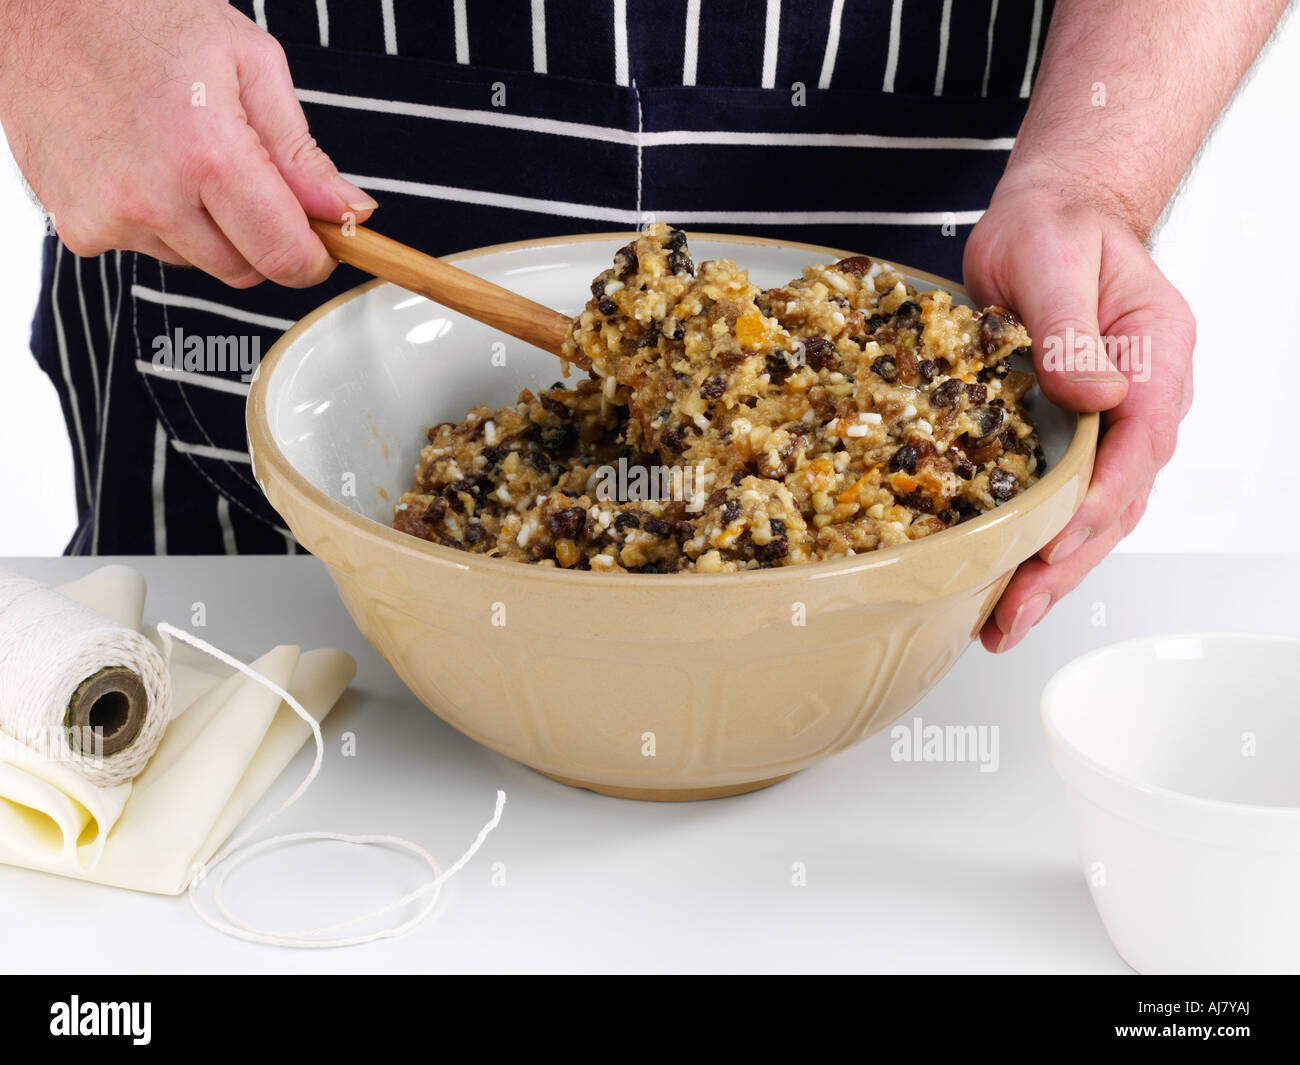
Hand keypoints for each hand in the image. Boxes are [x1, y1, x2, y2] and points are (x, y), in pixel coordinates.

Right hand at [0, 0, 374, 286]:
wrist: (38, 3)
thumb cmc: (140, 14)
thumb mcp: (249, 62)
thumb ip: (301, 150)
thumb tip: (347, 210)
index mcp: (206, 154)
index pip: (283, 255)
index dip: (314, 259)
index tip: (322, 244)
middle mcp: (153, 197)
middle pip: (244, 269)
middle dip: (261, 238)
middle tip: (250, 179)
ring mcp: (108, 217)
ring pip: (197, 260)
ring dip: (207, 226)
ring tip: (181, 153)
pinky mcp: (77, 226)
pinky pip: (147, 247)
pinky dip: (158, 219)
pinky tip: (141, 162)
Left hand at [962, 178, 1195, 651]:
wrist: (1049, 218)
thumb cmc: (1056, 231)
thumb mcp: (1053, 262)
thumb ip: (1068, 330)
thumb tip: (1092, 395)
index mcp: (1154, 361)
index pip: (1135, 450)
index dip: (1093, 508)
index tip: (1051, 550)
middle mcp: (1140, 403)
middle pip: (1114, 503)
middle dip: (1064, 567)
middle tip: (1013, 616)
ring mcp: (1109, 425)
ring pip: (1091, 517)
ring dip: (1050, 574)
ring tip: (1003, 624)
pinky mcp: (1069, 436)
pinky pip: (1062, 502)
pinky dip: (1034, 546)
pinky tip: (1001, 583)